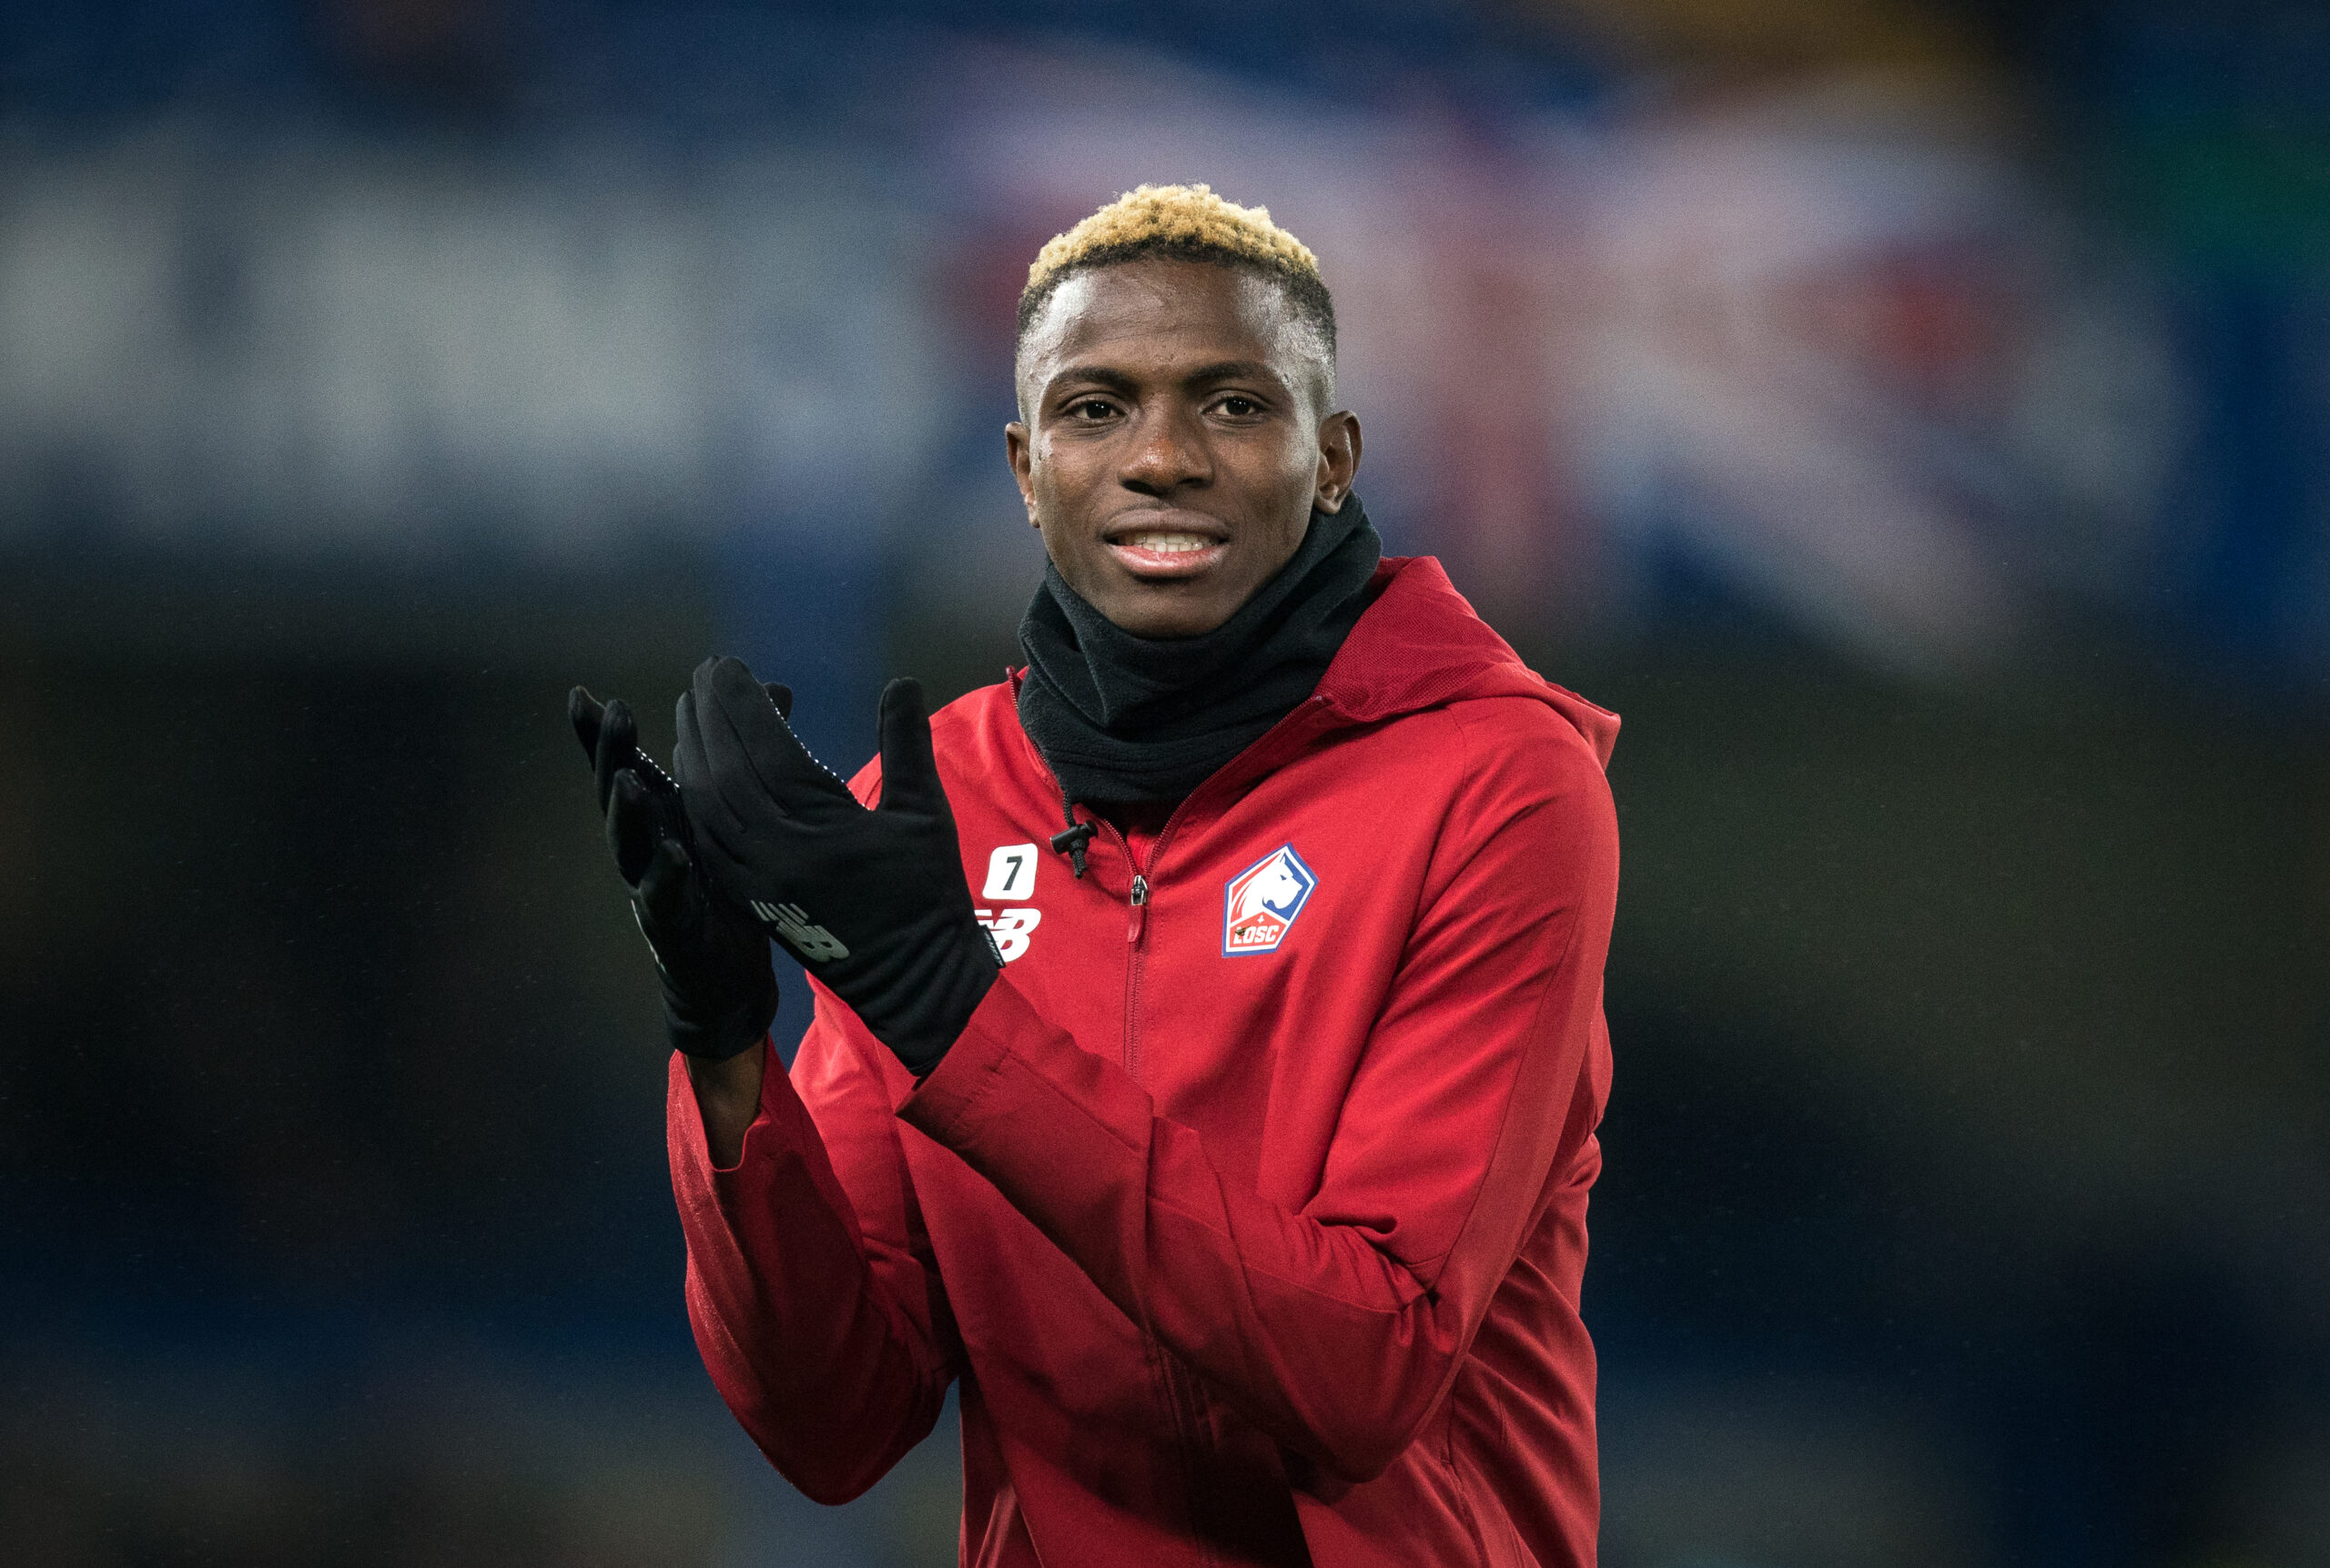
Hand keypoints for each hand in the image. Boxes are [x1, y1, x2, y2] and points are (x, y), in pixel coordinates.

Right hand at [570, 684, 779, 1060]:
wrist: (726, 970)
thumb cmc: (723, 881)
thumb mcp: (729, 815)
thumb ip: (742, 753)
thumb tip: (771, 688)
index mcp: (658, 814)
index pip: (624, 765)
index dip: (601, 734)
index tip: (583, 694)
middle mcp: (644, 845)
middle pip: (617, 793)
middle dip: (611, 754)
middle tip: (613, 712)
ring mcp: (650, 886)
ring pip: (629, 845)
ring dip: (626, 813)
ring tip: (629, 780)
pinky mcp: (672, 926)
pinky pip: (664, 899)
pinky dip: (667, 877)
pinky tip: (676, 854)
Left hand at [673, 657, 999, 1075]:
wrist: (915, 980)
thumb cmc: (928, 894)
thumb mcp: (926, 814)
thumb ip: (906, 743)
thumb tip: (903, 682)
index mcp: (820, 829)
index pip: (765, 750)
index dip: (741, 703)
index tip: (725, 665)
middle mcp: (776, 854)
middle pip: (725, 773)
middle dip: (708, 719)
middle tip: (701, 676)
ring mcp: (757, 880)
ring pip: (708, 808)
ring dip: (694, 755)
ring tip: (691, 713)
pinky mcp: (750, 899)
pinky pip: (708, 842)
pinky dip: (696, 802)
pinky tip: (694, 774)